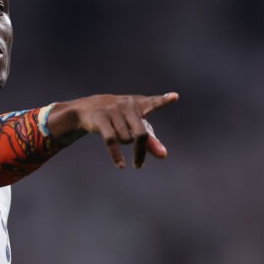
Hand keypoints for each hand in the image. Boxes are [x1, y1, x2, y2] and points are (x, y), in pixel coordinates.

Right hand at [48, 92, 178, 168]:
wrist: (89, 108)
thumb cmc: (119, 118)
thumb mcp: (135, 126)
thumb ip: (151, 141)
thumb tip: (164, 155)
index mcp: (139, 104)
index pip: (153, 103)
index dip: (164, 101)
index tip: (174, 97)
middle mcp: (127, 105)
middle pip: (141, 134)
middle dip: (141, 151)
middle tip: (139, 164)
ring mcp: (113, 110)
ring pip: (126, 139)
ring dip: (124, 144)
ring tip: (120, 138)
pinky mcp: (101, 118)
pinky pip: (111, 141)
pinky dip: (116, 155)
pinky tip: (121, 165)